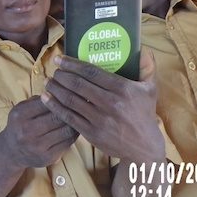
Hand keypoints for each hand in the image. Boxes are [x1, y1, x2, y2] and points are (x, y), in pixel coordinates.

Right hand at [0, 96, 78, 168]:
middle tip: (84, 102)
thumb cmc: (21, 124)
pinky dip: (75, 134)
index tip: (73, 92)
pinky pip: (68, 143)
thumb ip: (39, 100)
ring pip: (66, 130)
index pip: (47, 102)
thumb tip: (61, 89)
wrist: (12, 151)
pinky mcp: (47, 157)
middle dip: (71, 109)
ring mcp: (38, 146)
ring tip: (83, 114)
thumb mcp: (22, 108)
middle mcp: (27, 131)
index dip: (61, 96)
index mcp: (20, 115)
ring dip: (76, 121)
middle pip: (58, 117)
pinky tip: (78, 127)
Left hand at [42, 50, 164, 162]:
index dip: (72, 64)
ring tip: (48, 81)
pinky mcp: (91, 133)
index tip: (60, 58)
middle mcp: (110, 103)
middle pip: (78, 84)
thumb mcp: (150, 89)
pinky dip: (55, 106)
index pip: (91, 72)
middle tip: (54, 70)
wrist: (143, 148)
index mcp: (122, 89)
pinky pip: (69, 117)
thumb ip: (147, 67)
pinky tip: (46, 98)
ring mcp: (99, 119)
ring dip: (56, 89)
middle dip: (61, 75)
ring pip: (71, 100)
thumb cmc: (144, 114)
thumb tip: (144, 49)